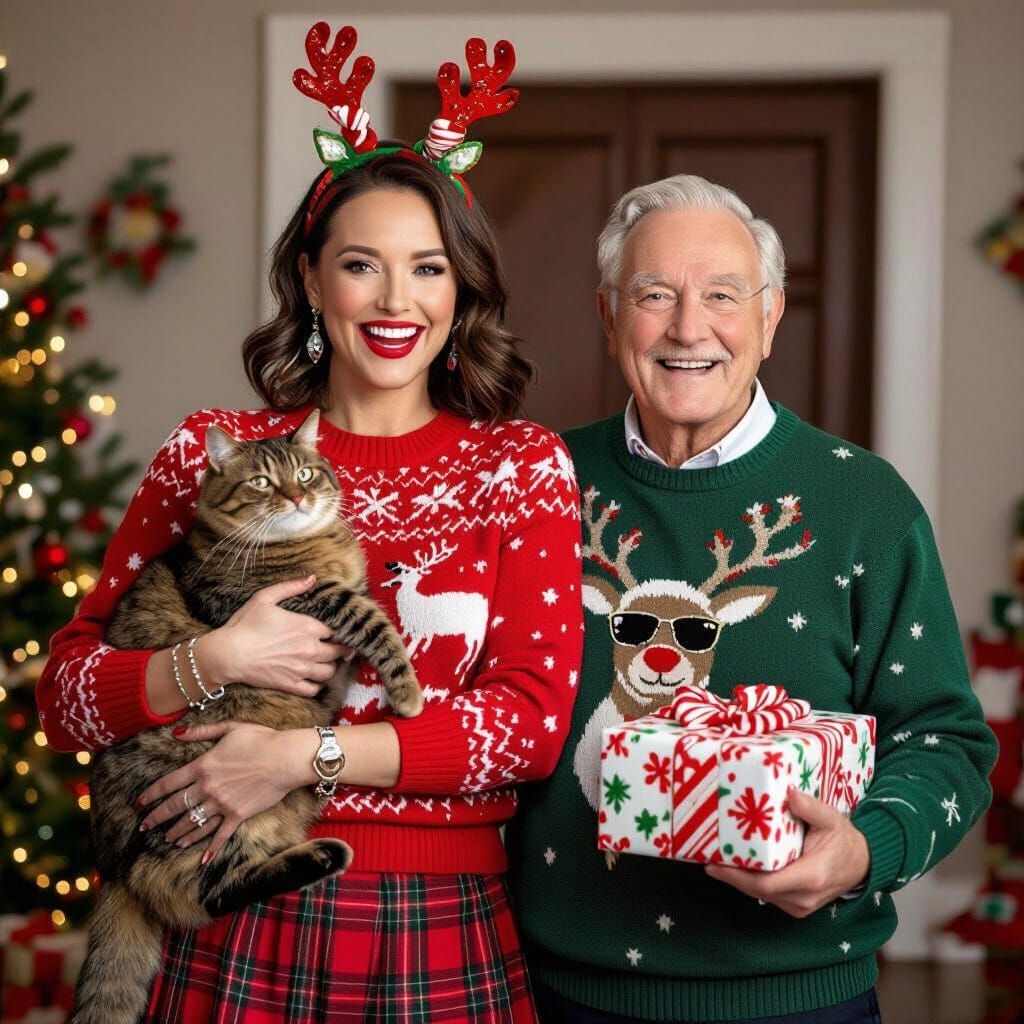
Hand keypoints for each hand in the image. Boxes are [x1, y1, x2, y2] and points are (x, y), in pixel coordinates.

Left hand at [138, 721, 313, 862]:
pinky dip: (211, 849)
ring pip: (193, 823)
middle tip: (145, 827)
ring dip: (178, 833)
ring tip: (169, 840)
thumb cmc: (261, 739)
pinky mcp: (237, 815)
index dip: (151, 794)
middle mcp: (207, 787)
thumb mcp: (230, 728)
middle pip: (175, 806)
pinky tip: (203, 860)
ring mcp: (221, 804)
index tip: (139, 803)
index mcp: (202, 766)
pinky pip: (220, 835)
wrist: (285, 758)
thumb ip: (202, 731)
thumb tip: (176, 733)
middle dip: (157, 818)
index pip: (168, 783)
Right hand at [202, 575, 347, 696]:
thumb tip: (312, 578)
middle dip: (341, 649)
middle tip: (341, 648)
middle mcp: (309, 648)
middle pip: (337, 651)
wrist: (228, 654)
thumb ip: (291, 587)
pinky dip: (317, 685)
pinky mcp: (290, 684)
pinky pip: (314, 689)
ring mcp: (301, 669)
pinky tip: (313, 679)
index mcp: (307, 626)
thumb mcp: (265, 598)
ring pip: (329, 672)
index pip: (336, 630)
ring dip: (330, 666)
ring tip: (326, 662)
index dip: (338, 630)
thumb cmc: (245, 625)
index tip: (337, 631)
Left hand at [704, 788, 869, 917]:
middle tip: (707, 859)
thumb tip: (790, 794)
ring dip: (738, 880)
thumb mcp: (831, 819)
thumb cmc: (844, 840)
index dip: (738, 876)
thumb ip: (811, 808)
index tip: (715, 864)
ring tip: (716, 861)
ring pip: (760, 895)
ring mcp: (800, 906)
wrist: (862, 864)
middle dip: (731, 877)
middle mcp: (803, 897)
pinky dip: (750, 883)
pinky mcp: (795, 905)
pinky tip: (736, 867)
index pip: (767, 883)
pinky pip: (767, 896)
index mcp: (812, 876)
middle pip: (758, 890)